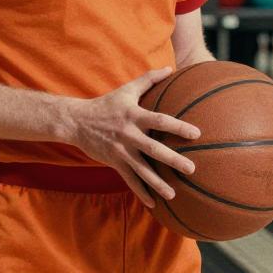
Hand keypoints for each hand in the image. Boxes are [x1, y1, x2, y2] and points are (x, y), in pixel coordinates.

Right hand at [65, 67, 201, 207]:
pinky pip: (130, 180)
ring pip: (142, 170)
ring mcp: (121, 151)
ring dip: (158, 183)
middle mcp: (129, 135)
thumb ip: (149, 79)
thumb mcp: (126, 90)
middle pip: (154, 149)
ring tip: (174, 194)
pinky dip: (141, 192)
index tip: (196, 134)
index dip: (178, 127)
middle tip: (191, 169)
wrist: (77, 121)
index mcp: (135, 116)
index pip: (160, 121)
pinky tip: (153, 203)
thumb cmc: (106, 104)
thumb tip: (171, 68)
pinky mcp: (115, 162)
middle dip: (173, 160)